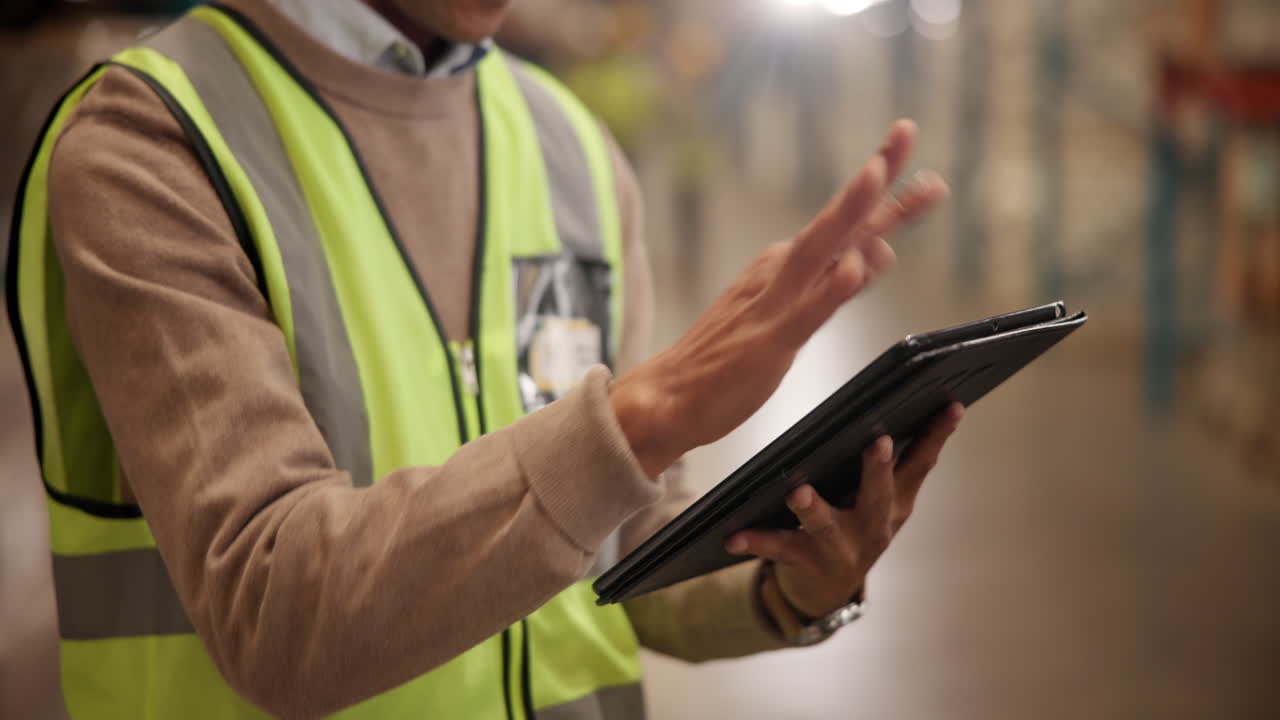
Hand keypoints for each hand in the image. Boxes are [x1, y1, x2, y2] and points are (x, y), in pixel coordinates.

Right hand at [610, 119, 948, 476]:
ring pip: (818, 248)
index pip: (845, 221)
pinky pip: (806, 311)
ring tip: (876, 172)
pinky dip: (831, 288)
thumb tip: (879, 253)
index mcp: (786, 265)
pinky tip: (853, 267)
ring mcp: (774, 302)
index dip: (882, 182)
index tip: (905, 140)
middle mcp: (780, 272)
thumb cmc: (727, 359)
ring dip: (847, 210)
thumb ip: (835, 289)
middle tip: (904, 131)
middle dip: (874, 174)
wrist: (668, 395)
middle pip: (837, 219)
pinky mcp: (769, 341)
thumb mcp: (793, 316)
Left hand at [728, 403, 963, 618]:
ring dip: (813, 509)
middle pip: (879, 494)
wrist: (828, 590)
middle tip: (878, 441)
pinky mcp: (809, 564)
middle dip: (878, 468)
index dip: (937, 435)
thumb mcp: (879, 499)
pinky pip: (779, 549)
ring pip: (827, 526)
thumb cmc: (853, 527)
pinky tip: (734, 535)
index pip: (920, 463)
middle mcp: (874, 527)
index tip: (951, 406)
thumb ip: (887, 463)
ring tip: (797, 493)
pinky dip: (756, 541)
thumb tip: (889, 407)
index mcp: (895, 503)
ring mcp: (843, 549)